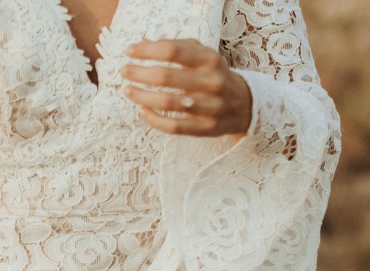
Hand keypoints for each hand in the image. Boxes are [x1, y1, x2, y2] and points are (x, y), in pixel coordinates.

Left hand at [121, 39, 251, 140]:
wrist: (245, 104)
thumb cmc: (214, 75)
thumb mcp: (202, 56)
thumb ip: (175, 47)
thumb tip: (141, 43)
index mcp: (211, 60)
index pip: (172, 51)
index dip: (147, 51)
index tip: (130, 51)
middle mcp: (212, 82)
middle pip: (166, 77)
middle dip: (139, 73)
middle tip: (124, 71)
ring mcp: (211, 107)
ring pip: (168, 103)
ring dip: (142, 97)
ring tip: (128, 90)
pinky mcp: (206, 128)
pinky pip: (174, 126)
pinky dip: (153, 120)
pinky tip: (141, 111)